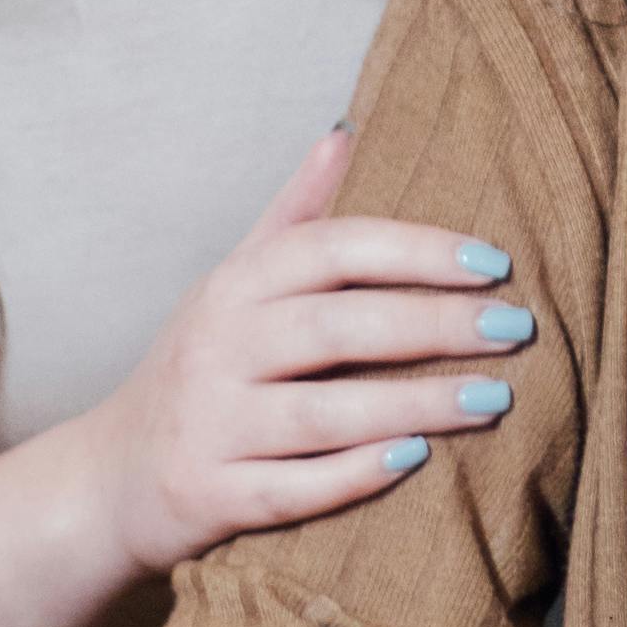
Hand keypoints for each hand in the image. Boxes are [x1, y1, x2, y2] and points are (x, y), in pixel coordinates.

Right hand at [85, 130, 545, 579]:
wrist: (109, 477)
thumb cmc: (199, 368)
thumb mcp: (232, 284)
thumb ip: (294, 215)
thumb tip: (347, 129)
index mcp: (234, 287)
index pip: (331, 250)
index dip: (414, 252)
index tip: (495, 263)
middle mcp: (217, 348)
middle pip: (337, 327)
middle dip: (434, 325)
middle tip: (517, 329)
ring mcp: (210, 426)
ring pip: (324, 412)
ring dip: (415, 403)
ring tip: (495, 398)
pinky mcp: (211, 497)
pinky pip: (291, 489)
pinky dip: (354, 474)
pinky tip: (417, 460)